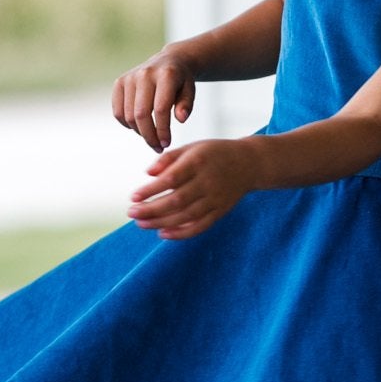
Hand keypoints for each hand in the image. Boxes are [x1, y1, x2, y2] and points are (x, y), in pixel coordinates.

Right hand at [112, 48, 197, 151]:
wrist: (169, 61)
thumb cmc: (181, 81)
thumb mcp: (190, 90)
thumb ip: (186, 104)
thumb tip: (180, 119)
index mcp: (166, 74)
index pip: (161, 109)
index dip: (163, 130)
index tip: (167, 144)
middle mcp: (144, 74)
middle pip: (141, 114)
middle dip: (150, 136)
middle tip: (158, 147)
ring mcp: (129, 77)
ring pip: (128, 116)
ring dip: (139, 132)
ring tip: (152, 137)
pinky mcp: (119, 82)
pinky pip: (118, 112)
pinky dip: (127, 125)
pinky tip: (139, 128)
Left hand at [128, 139, 257, 239]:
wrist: (249, 163)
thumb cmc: (214, 153)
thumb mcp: (192, 147)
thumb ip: (169, 158)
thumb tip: (148, 174)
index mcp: (198, 162)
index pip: (171, 179)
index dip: (151, 190)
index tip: (133, 197)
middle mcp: (208, 182)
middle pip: (176, 201)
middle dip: (151, 209)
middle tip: (131, 213)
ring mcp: (215, 199)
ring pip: (186, 216)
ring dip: (161, 222)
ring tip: (141, 223)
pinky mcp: (220, 211)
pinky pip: (200, 226)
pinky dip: (181, 233)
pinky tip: (163, 233)